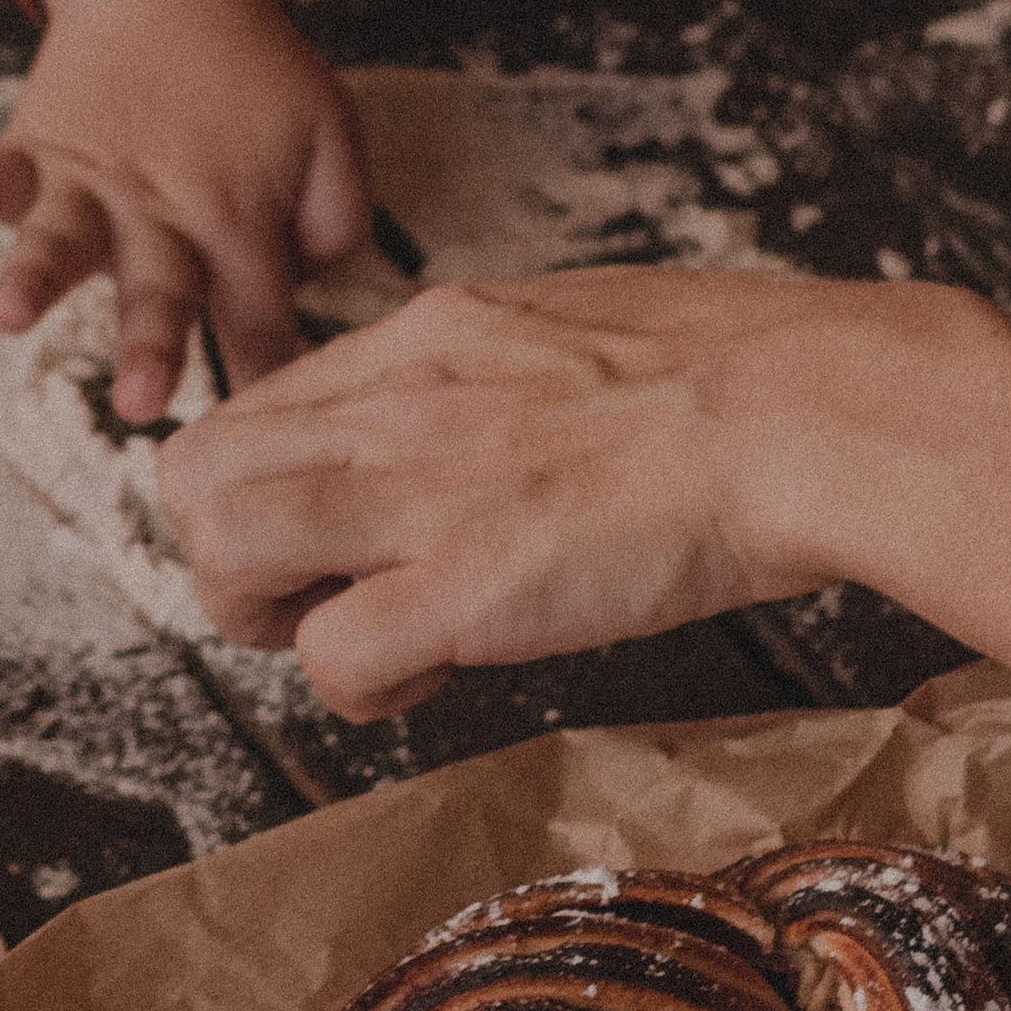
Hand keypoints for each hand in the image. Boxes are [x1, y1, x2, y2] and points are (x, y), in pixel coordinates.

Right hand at [0, 0, 370, 422]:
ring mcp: (92, 183)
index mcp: (239, 225)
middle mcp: (162, 214)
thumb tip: (309, 286)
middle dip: (151, 347)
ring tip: (4, 313)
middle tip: (145, 401)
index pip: (259, 325)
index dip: (268, 380)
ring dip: (34, 276)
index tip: (268, 448)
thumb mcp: (334, 133)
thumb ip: (340, 219)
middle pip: (158, 292)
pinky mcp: (39, 148)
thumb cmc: (259, 73)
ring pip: (61, 239)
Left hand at [155, 262, 983, 717]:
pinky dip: (365, 687)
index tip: (331, 534)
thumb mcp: (587, 323)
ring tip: (367, 637)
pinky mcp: (467, 584)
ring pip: (223, 552)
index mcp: (437, 330)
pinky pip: (332, 658)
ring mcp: (425, 488)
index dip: (269, 488)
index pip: (258, 405)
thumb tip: (488, 412)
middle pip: (196, 476)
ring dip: (275, 620)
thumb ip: (503, 367)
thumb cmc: (746, 375)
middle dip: (234, 557)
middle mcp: (403, 398)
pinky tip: (437, 673)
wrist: (815, 410)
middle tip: (320, 597)